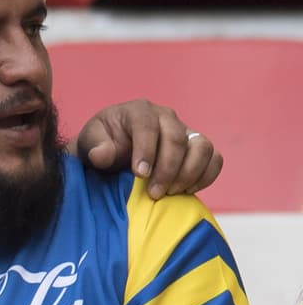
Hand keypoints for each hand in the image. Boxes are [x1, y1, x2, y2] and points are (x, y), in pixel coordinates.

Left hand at [74, 99, 221, 198]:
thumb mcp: (89, 143)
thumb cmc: (101, 144)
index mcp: (139, 111)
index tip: (140, 174)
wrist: (113, 152)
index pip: (147, 126)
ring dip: (189, 173)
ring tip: (170, 192)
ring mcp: (185, 131)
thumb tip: (101, 155)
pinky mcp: (197, 148)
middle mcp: (166, 117)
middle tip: (154, 193)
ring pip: (202, 146)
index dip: (146, 150)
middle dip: (167, 168)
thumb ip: (95, 147)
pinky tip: (186, 190)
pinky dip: (206, 175)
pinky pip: (214, 158)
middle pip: (177, 139)